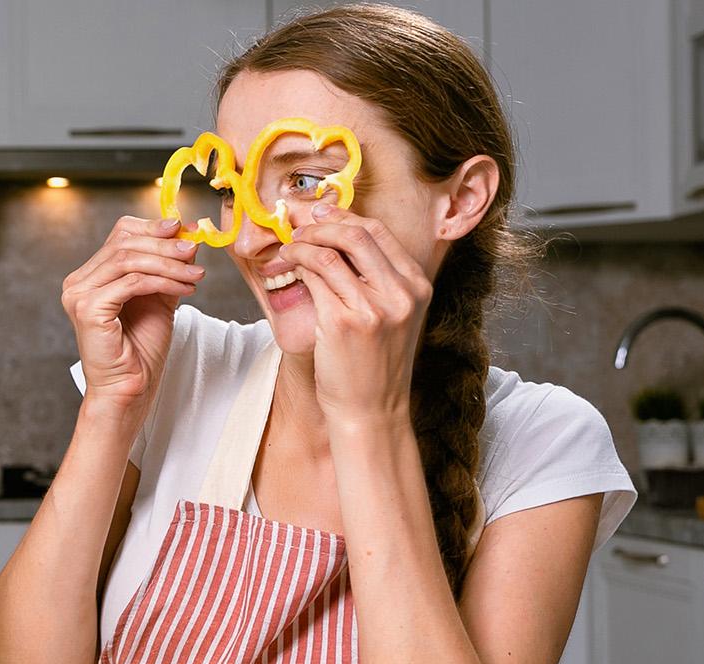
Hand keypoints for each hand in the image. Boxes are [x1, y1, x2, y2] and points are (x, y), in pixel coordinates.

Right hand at [61, 216, 204, 413]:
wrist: (130, 388)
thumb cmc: (140, 349)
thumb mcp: (159, 297)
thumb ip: (167, 266)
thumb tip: (187, 234)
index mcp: (90, 276)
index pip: (119, 234)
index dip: (152, 227)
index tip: (184, 230)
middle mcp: (78, 282)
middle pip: (124, 243)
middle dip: (165, 244)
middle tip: (195, 250)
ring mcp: (79, 295)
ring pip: (129, 260)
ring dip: (169, 264)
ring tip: (196, 274)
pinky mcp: (88, 309)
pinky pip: (131, 283)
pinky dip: (163, 281)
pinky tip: (185, 288)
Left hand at [282, 204, 433, 431]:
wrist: (372, 411)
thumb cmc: (373, 364)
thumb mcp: (391, 317)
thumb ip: (377, 280)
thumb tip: (338, 236)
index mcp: (417, 287)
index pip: (379, 233)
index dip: (345, 216)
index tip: (319, 213)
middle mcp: (401, 294)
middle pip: (357, 234)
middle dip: (321, 224)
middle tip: (298, 226)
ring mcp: (374, 308)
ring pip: (330, 253)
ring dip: (302, 244)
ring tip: (288, 248)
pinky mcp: (343, 322)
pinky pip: (314, 277)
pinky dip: (296, 264)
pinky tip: (287, 266)